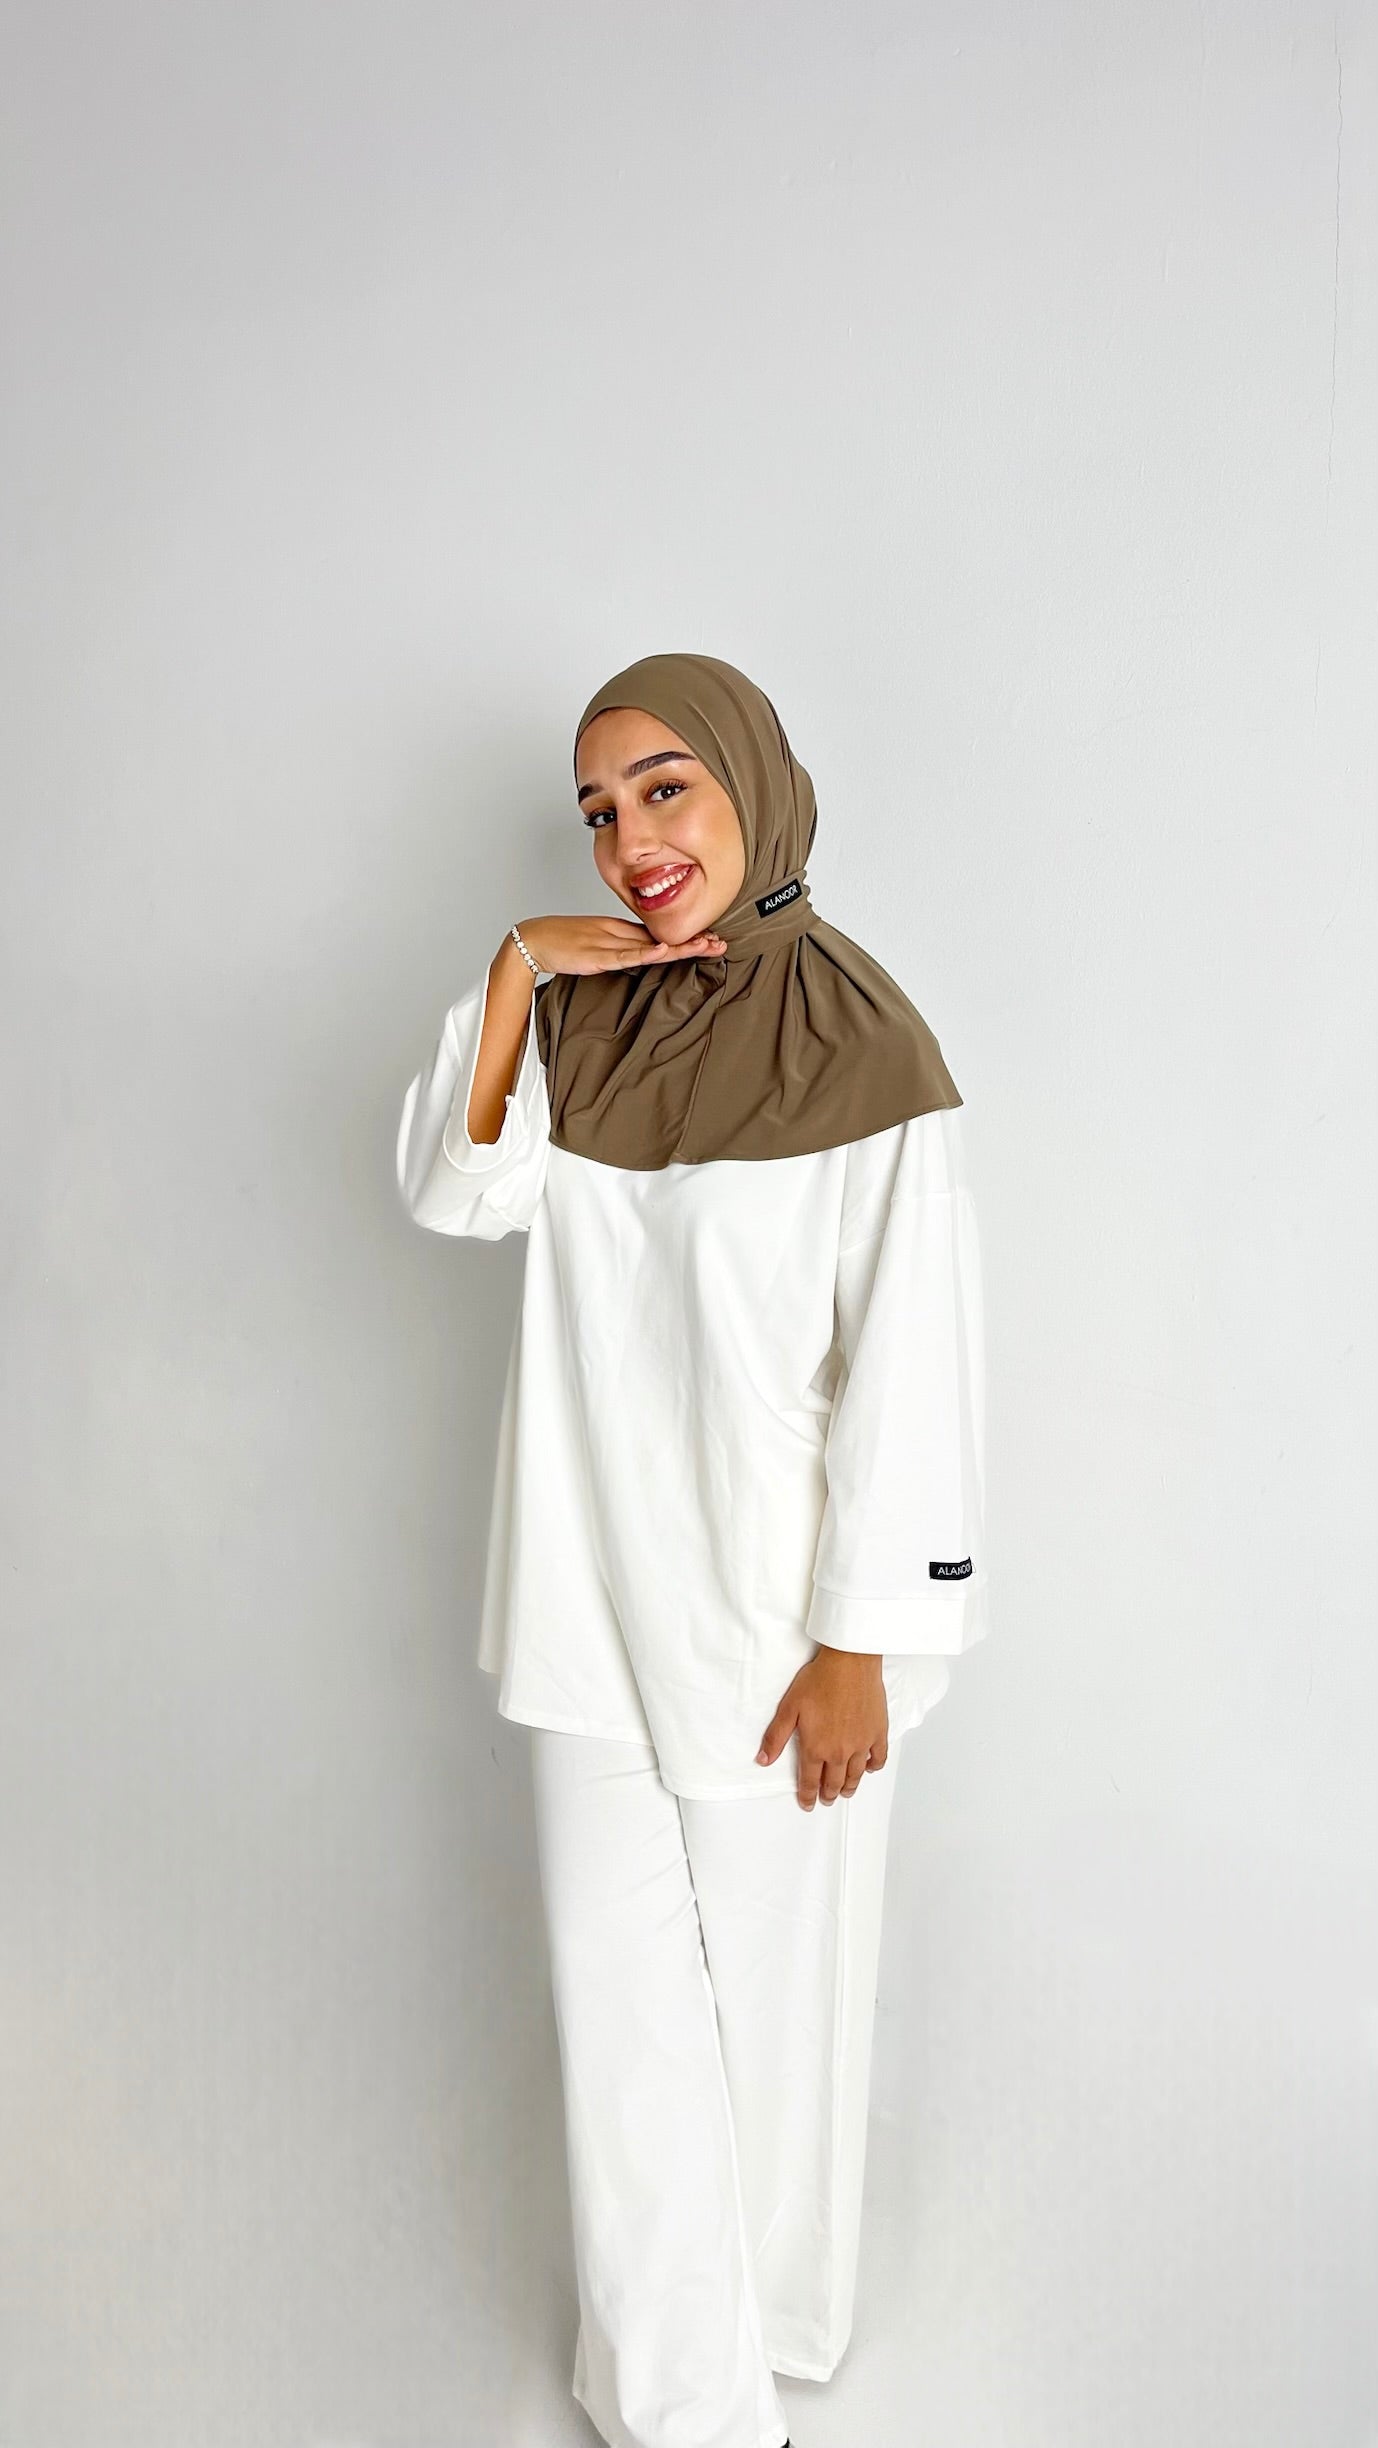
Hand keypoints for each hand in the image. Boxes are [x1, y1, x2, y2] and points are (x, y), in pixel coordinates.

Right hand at [514, 914, 726, 976]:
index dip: (686, 939)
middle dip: (693, 942)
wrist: (534, 939)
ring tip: (705, 946)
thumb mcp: (599, 946)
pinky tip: (662, 951)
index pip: (660, 935)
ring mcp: (610, 943)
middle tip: (720, 943)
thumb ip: (621, 951)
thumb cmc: (563, 942)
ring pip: (651, 946)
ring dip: (679, 947)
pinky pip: (624, 955)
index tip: (710, 941)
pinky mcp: (597, 954)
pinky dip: (644, 953)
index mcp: (621, 932)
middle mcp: (620, 934)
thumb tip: (646, 955)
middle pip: (662, 938)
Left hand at [755, 1649, 888, 1808]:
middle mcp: (840, 1752)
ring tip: (845, 1792)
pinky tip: (868, 1768)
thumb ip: (776, 1737)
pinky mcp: (878, 1733)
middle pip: (834, 1782)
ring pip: (855, 1776)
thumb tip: (763, 1759)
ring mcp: (861, 1744)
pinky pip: (877, 1758)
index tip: (807, 1803)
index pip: (810, 1781)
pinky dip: (872, 1767)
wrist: (849, 1663)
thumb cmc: (819, 1680)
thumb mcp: (789, 1708)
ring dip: (849, 1787)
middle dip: (828, 1794)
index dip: (807, 1796)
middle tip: (826, 1800)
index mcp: (816, 1747)